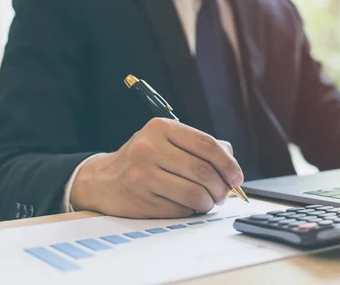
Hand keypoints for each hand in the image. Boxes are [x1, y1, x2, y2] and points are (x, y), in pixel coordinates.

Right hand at [70, 118, 243, 218]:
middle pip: (203, 171)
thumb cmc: (144, 159)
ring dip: (209, 202)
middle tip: (225, 193)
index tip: (237, 177)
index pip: (206, 145)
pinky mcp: (141, 199)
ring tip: (209, 201)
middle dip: (221, 187)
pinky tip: (188, 206)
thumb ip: (200, 146)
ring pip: (195, 193)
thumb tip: (231, 161)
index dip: (228, 164)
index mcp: (161, 128)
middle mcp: (149, 148)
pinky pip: (181, 209)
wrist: (102, 180)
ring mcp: (143, 174)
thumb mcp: (167, 140)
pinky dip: (191, 211)